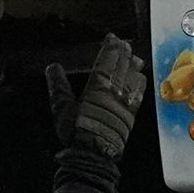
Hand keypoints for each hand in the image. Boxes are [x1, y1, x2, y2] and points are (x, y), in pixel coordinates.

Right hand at [68, 31, 149, 157]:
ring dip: (134, 65)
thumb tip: (52, 68)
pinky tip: (140, 78)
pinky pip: (139, 94)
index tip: (112, 38)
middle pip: (122, 66)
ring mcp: (125, 103)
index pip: (107, 61)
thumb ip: (58, 86)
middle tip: (124, 43)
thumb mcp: (61, 108)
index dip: (110, 48)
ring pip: (133, 78)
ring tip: (134, 57)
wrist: (94, 154)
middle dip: (123, 52)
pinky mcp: (131, 114)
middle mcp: (114, 92)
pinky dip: (140, 83)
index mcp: (97, 87)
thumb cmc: (76, 131)